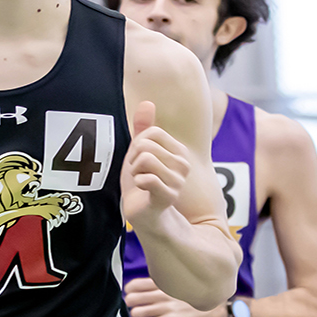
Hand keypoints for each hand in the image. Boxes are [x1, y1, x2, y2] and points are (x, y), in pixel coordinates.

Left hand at [121, 101, 190, 227]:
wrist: (145, 214)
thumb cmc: (143, 183)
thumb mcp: (140, 153)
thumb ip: (143, 129)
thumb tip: (147, 102)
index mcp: (179, 151)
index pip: (151, 132)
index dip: (137, 146)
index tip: (139, 161)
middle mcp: (183, 164)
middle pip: (145, 145)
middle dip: (133, 159)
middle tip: (139, 174)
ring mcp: (178, 180)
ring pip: (144, 159)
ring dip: (135, 172)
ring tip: (142, 182)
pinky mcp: (168, 195)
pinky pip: (147, 178)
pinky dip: (138, 183)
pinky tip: (144, 190)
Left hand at [124, 277, 224, 316]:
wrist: (211, 307)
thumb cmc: (190, 296)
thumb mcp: (175, 284)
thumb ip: (158, 284)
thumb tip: (139, 287)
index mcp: (162, 283)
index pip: (134, 285)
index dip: (130, 290)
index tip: (133, 294)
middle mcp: (162, 294)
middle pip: (131, 298)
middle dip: (131, 303)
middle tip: (137, 305)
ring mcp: (165, 308)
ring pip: (136, 312)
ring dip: (138, 315)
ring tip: (145, 315)